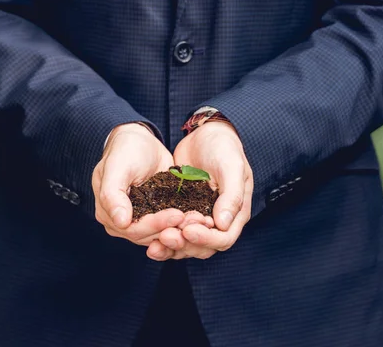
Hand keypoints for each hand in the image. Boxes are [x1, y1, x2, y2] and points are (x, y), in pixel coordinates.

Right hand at [93, 123, 200, 245]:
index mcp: (108, 214)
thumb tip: (120, 222)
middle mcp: (122, 224)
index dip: (156, 225)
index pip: (134, 229)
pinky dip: (186, 223)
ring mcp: (140, 222)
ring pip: (163, 233)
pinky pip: (171, 225)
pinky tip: (202, 217)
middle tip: (197, 220)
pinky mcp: (156, 217)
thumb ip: (112, 194)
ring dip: (183, 229)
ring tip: (202, 220)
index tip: (178, 214)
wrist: (140, 141)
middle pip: (150, 235)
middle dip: (174, 228)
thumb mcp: (117, 167)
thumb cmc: (125, 149)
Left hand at [149, 121, 252, 259]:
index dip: (206, 239)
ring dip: (170, 246)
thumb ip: (232, 195)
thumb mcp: (232, 167)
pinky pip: (173, 231)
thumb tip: (223, 223)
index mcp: (235, 214)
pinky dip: (161, 237)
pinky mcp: (181, 212)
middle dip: (184, 244)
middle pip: (202, 247)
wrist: (206, 135)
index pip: (223, 239)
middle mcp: (218, 222)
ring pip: (186, 244)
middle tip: (165, 235)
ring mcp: (199, 219)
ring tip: (153, 242)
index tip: (188, 230)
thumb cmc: (224, 148)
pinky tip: (147, 237)